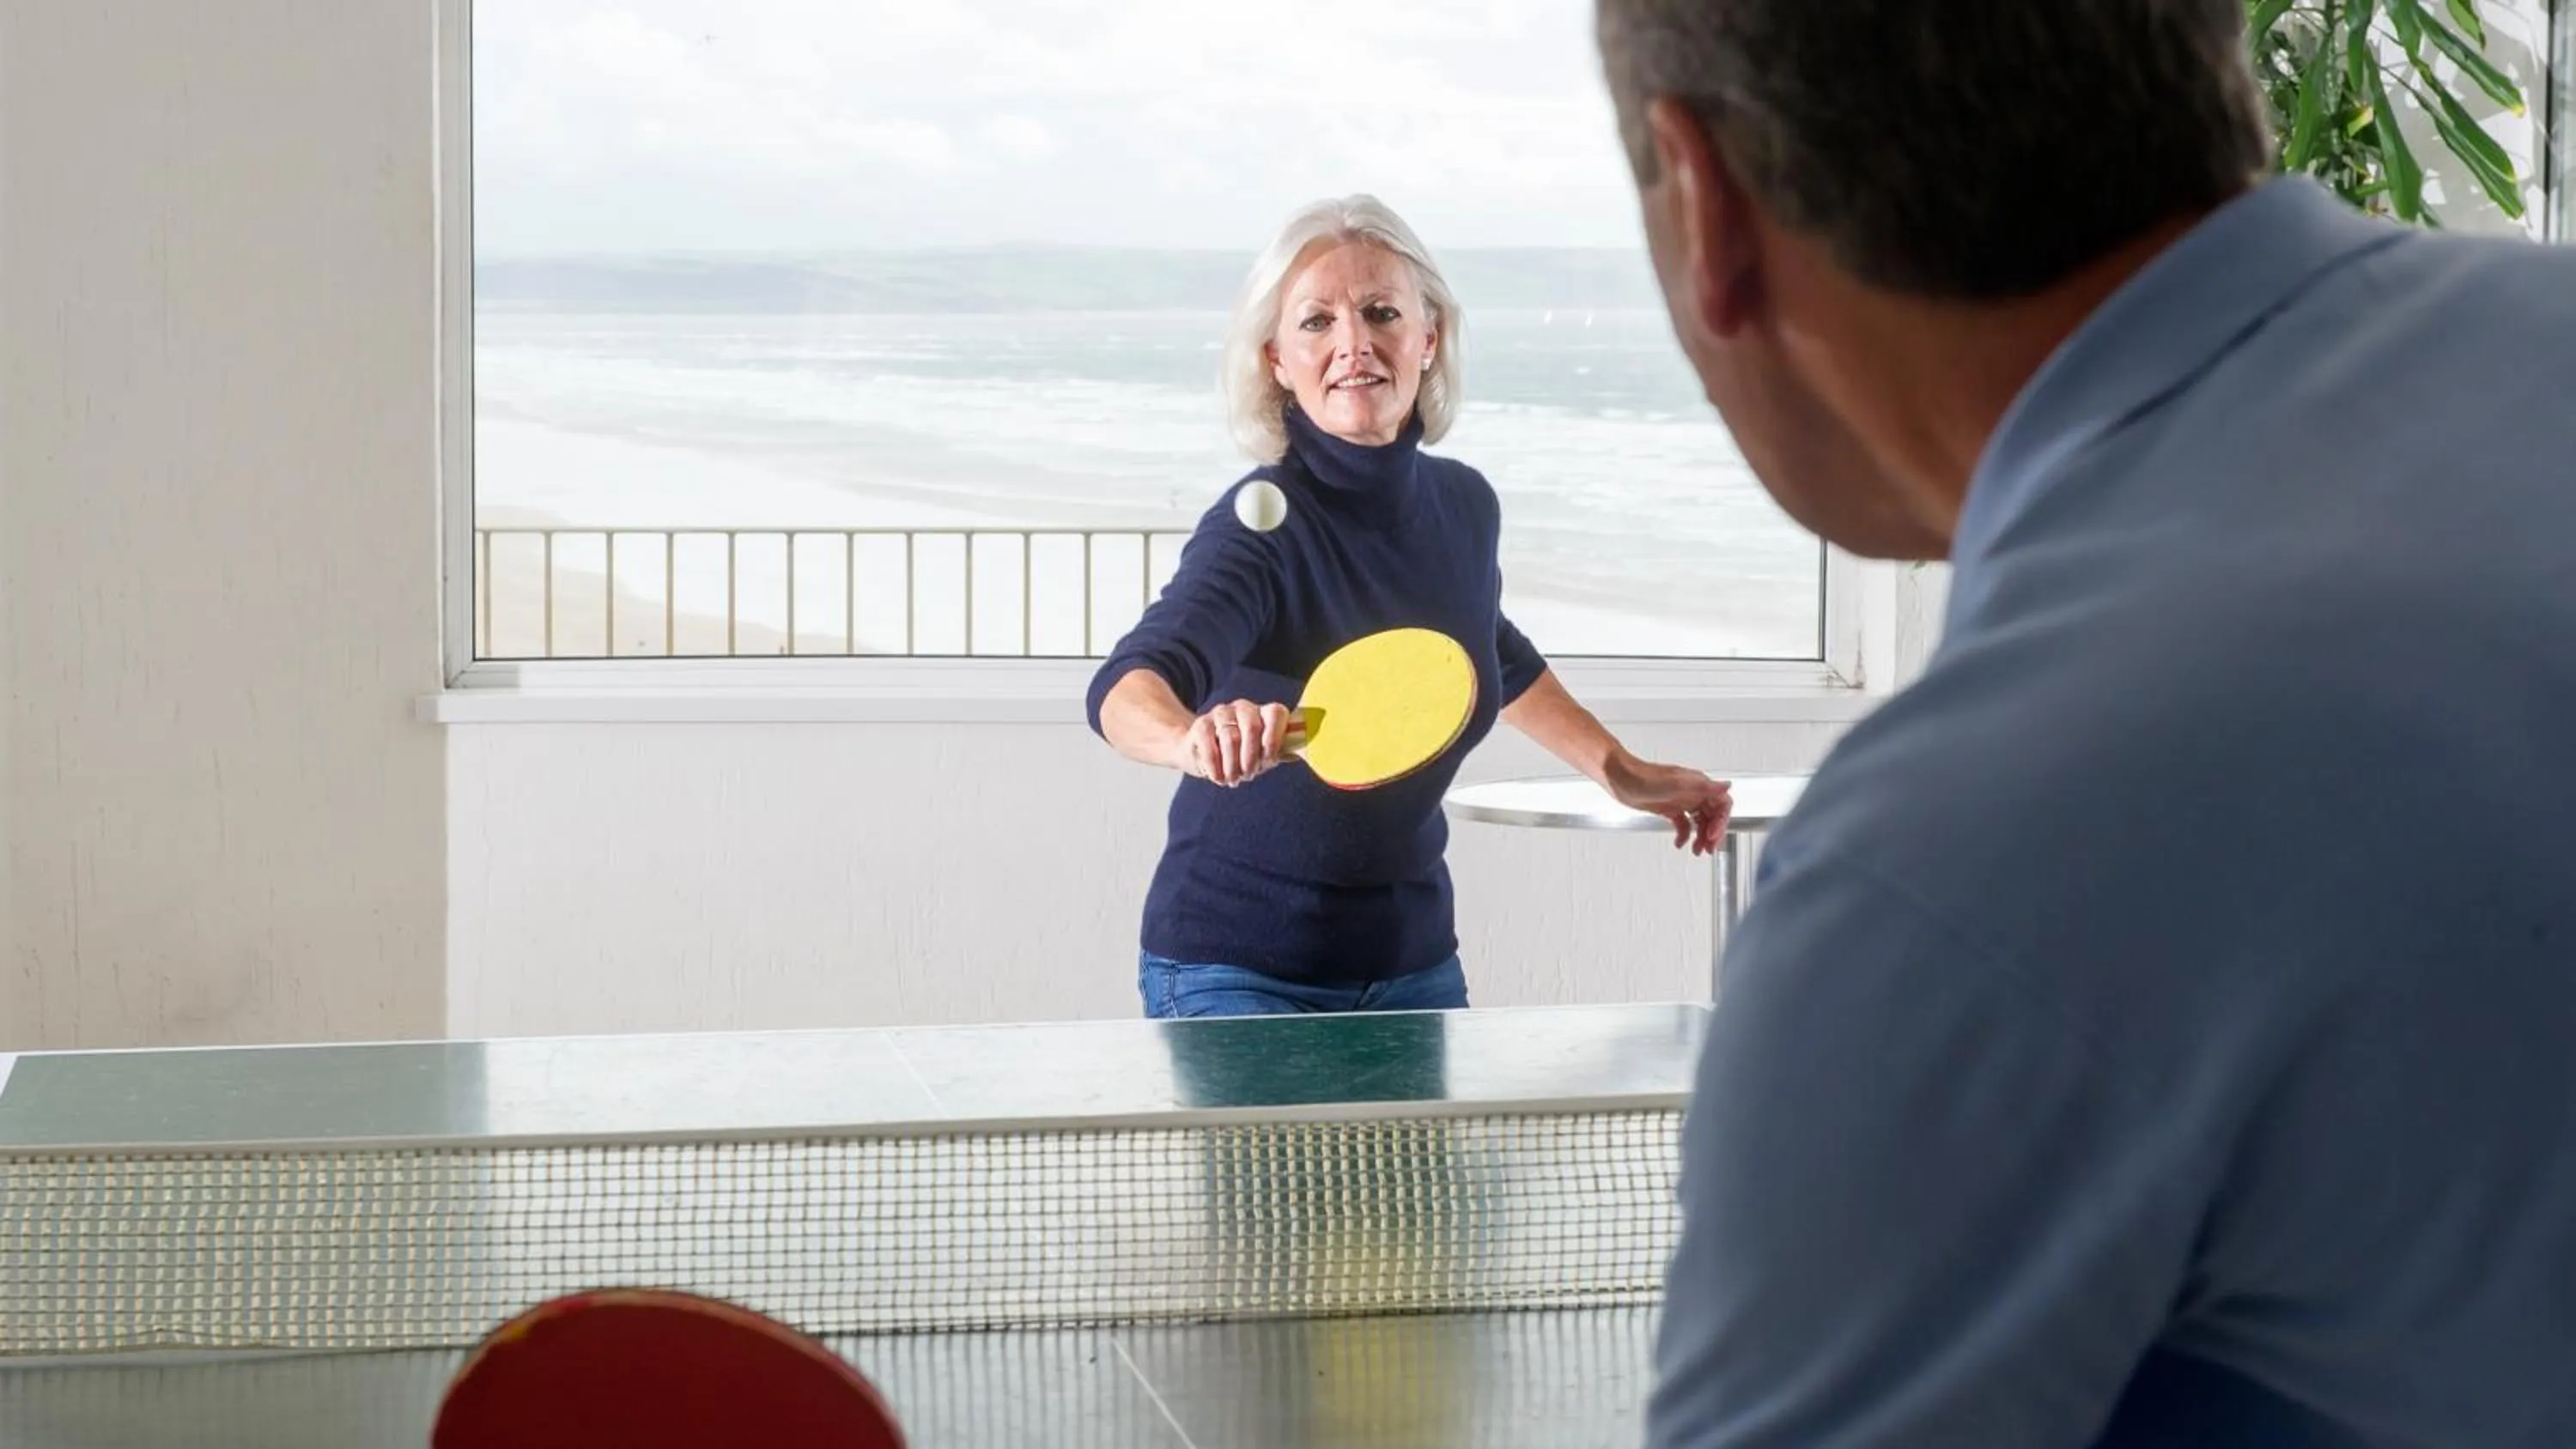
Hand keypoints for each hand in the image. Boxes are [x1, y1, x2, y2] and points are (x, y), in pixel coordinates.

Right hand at [1177, 699, 1291, 787]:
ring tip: (1234, 779)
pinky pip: (1211, 748)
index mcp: (1263, 712)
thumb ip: (1281, 751)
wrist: (1200, 750)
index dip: (1275, 737)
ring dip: (1233, 766)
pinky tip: (1219, 778)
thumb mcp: (1262, 754)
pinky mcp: (1201, 724)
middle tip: (1249, 774)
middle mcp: (1243, 707)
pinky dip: (1216, 769)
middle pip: (1252, 727)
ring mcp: (1221, 713)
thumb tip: (1306, 753)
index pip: (1276, 713)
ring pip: (1231, 738)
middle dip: (1252, 757)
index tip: (1270, 759)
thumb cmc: (1240, 754)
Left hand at [1605, 757, 1732, 854]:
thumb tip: (1726, 786)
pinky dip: (1683, 835)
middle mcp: (1691, 792)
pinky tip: (1679, 843)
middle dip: (1713, 834)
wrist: (1618, 778)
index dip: (1722, 821)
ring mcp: (1680, 800)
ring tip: (1698, 851)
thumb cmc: (1642, 776)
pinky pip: (1683, 824)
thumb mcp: (1675, 784)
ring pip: (1699, 822)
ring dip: (1700, 837)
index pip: (1721, 803)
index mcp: (1697, 784)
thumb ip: (1703, 787)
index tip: (1714, 835)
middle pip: (1712, 815)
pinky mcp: (1668, 808)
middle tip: (1709, 849)